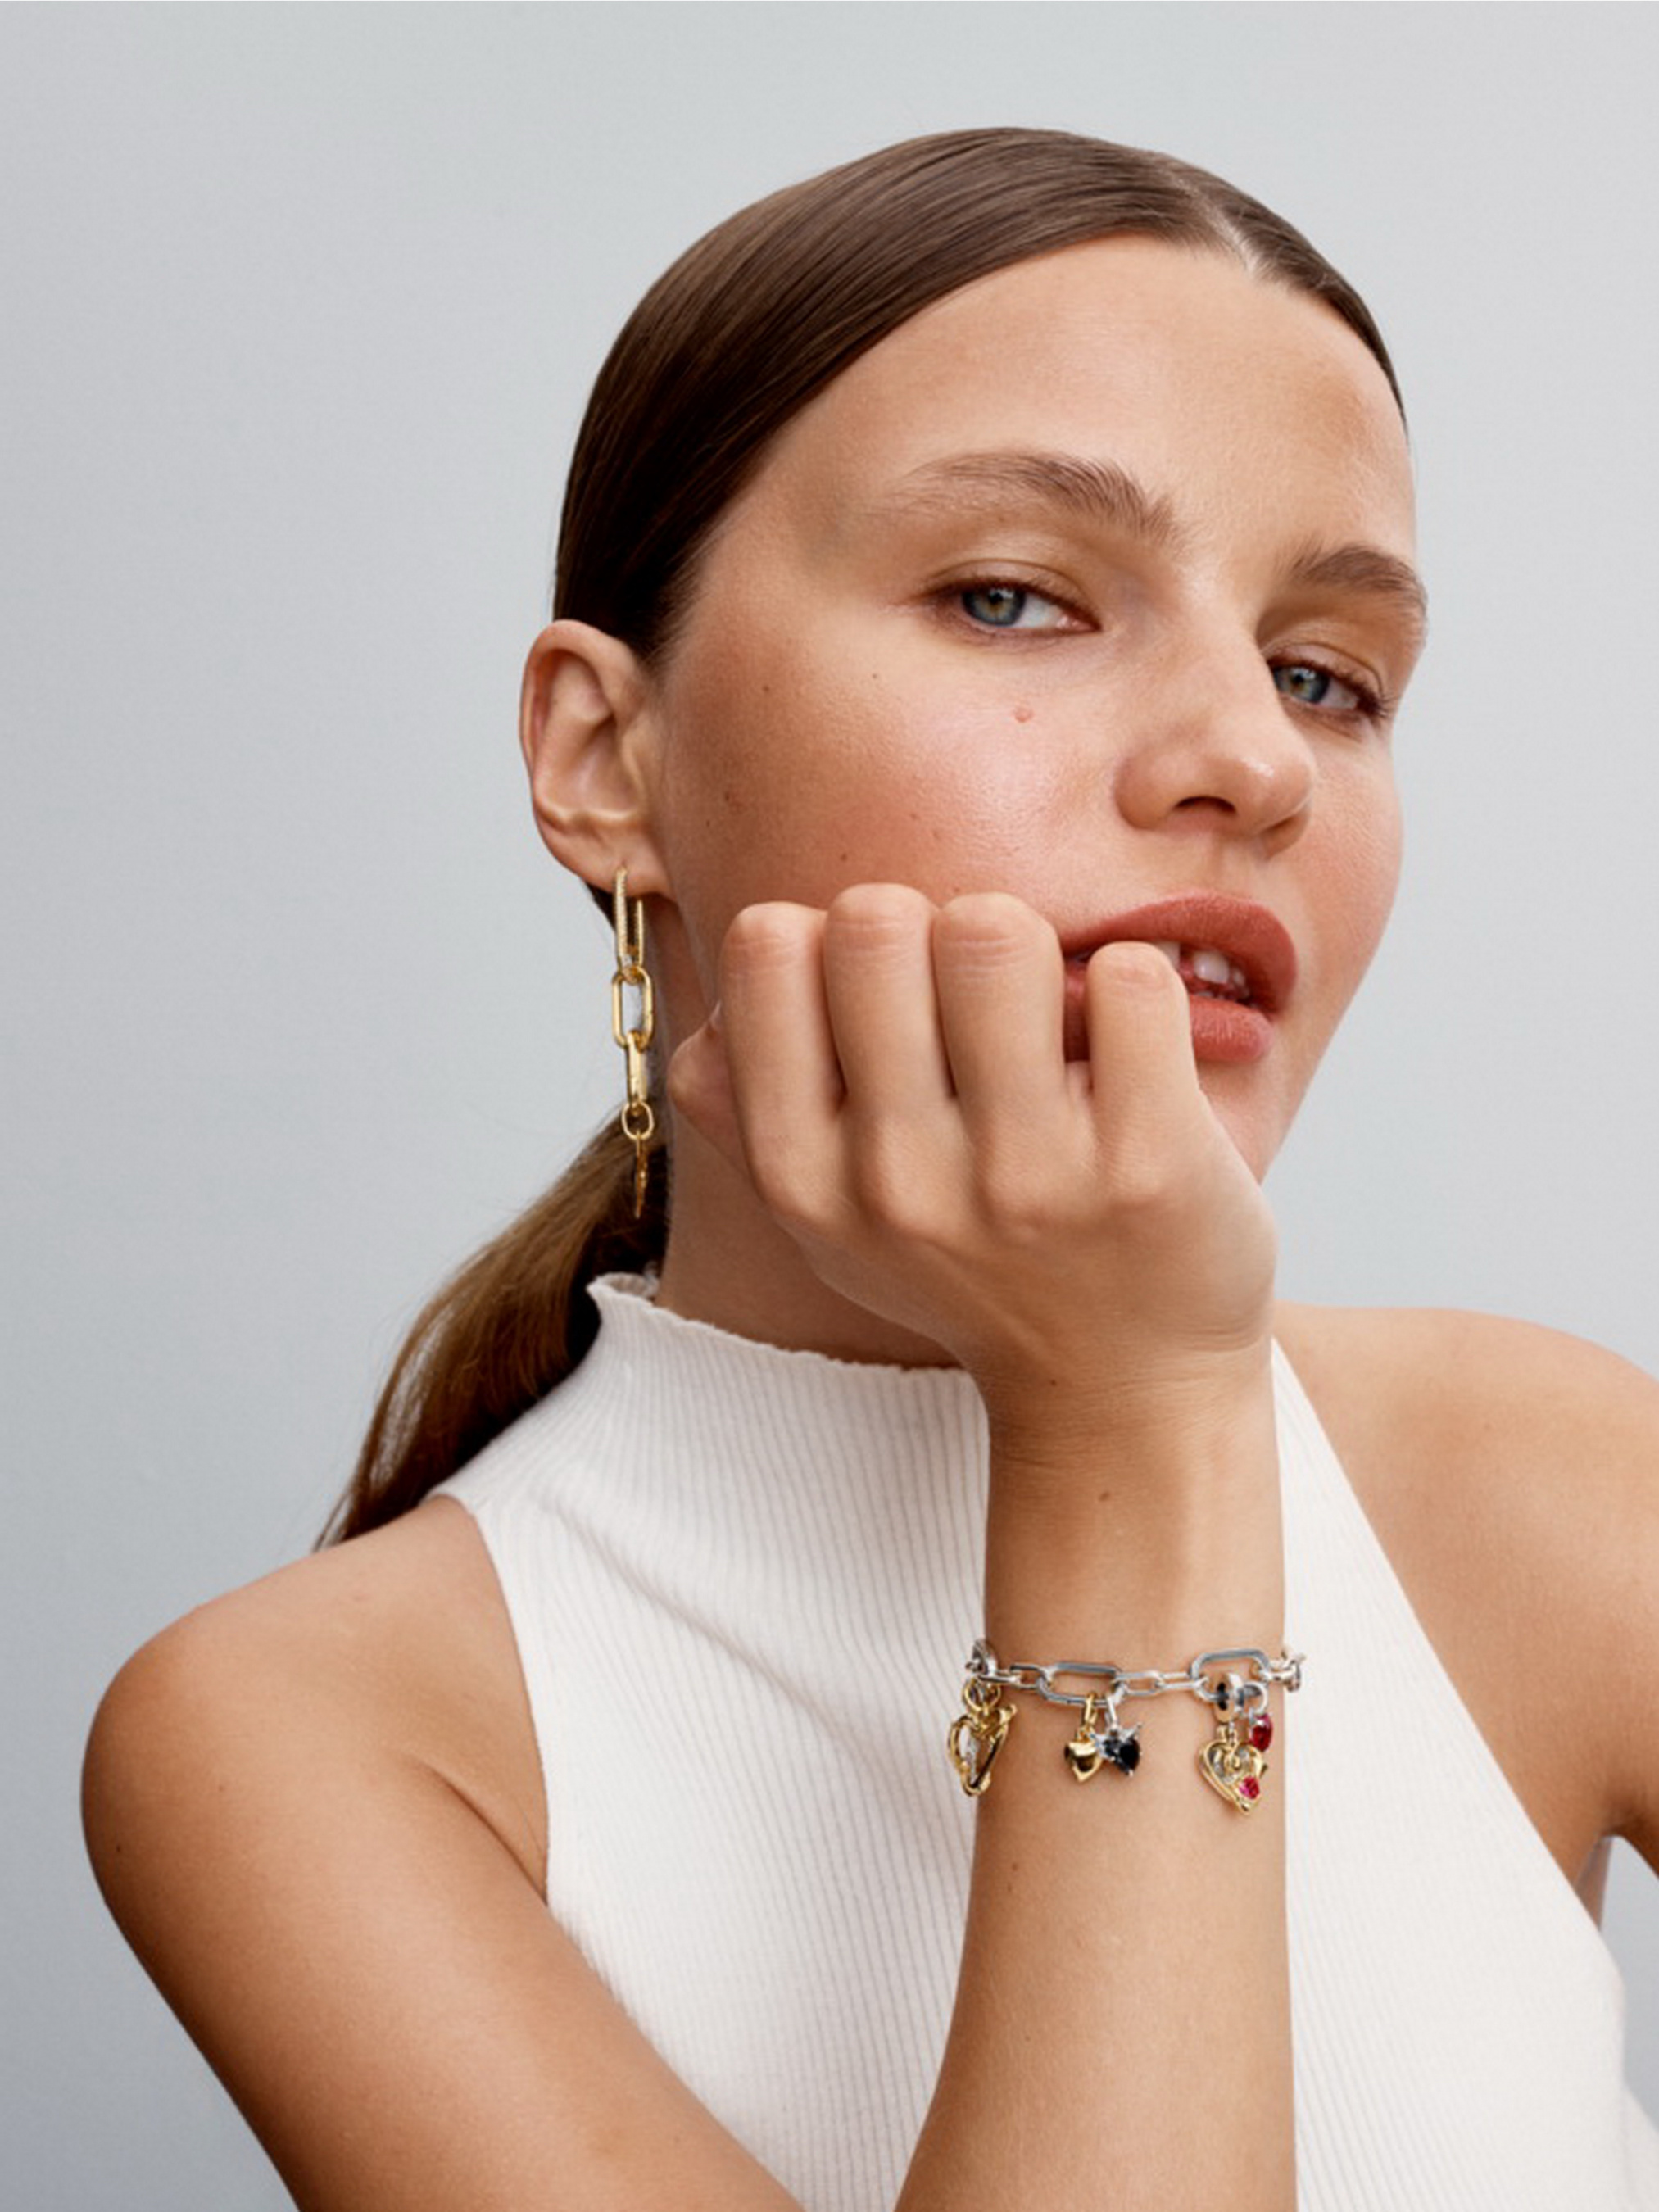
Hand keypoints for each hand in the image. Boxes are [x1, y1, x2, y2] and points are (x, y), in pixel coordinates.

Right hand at [668, 884, 1277, 1432]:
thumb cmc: (973, 1264)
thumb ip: (746, 1108)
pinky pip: (1127, 977)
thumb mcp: (830, 1218)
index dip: (835, 938)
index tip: (891, 1000)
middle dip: (935, 931)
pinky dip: (1135, 988)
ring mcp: (1023, 1177)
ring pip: (993, 931)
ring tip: (1050, 1022)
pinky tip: (1130, 1058)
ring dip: (1032, 949)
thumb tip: (717, 997)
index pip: (766, 945)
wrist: (1122, 1392)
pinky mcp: (1145, 1165)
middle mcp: (896, 1182)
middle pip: (876, 919)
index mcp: (801, 1177)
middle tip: (980, 1003)